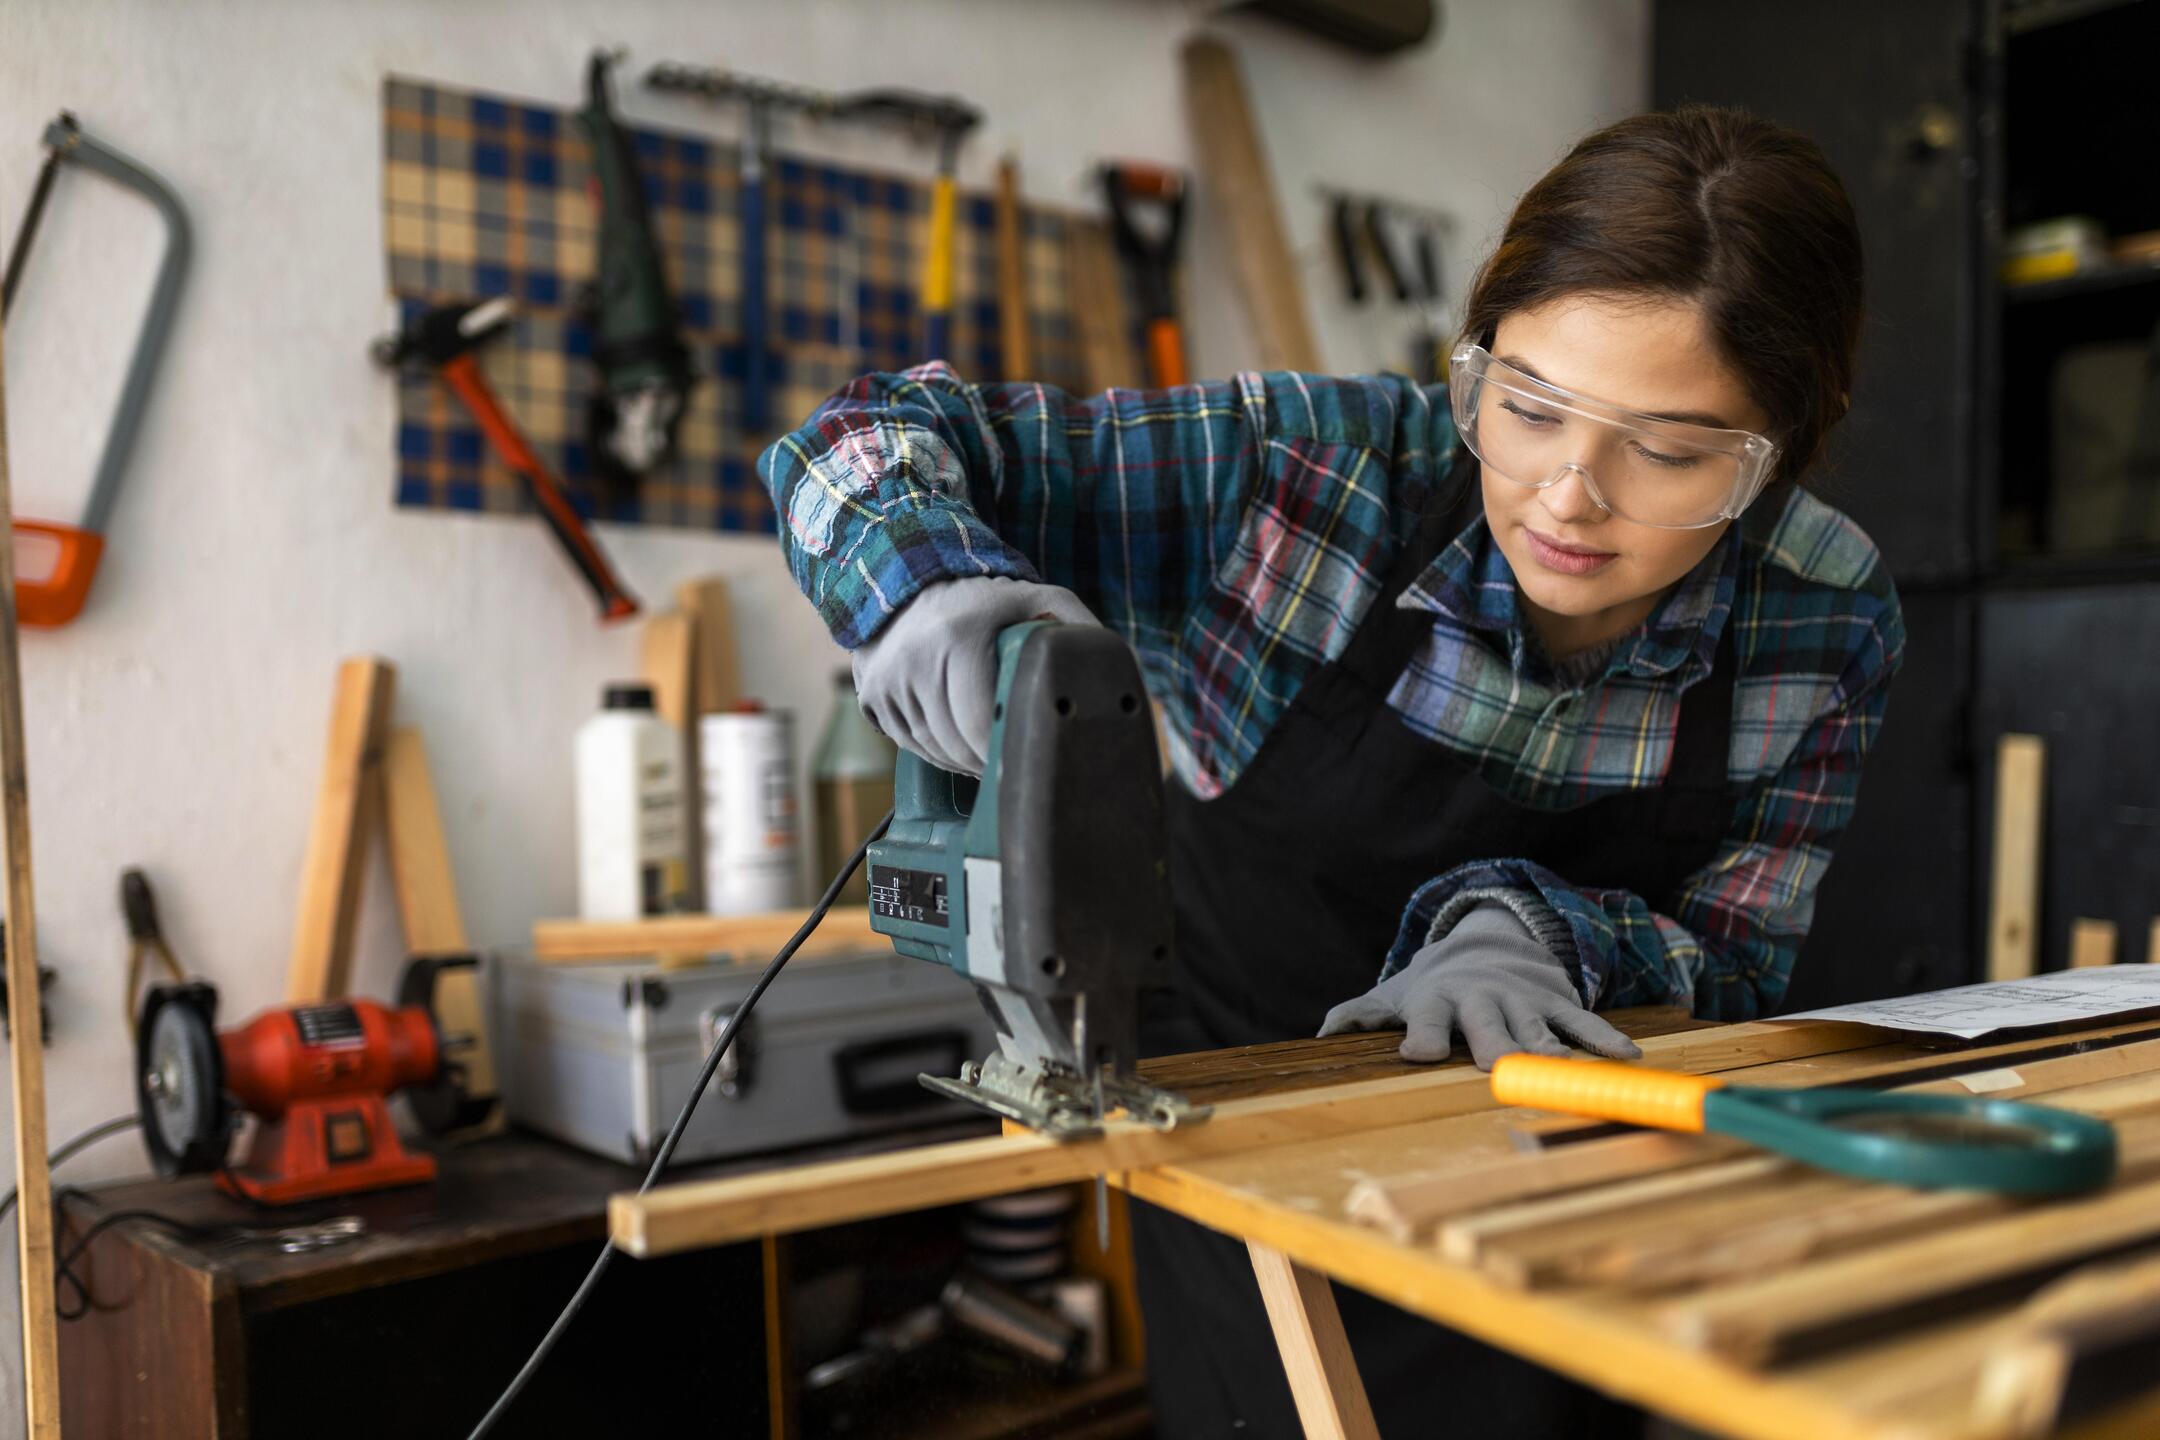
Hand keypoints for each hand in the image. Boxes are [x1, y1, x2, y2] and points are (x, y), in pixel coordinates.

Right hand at [851, 576, 1099, 775]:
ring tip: (988, 754)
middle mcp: (914, 661)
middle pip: (957, 744)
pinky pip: (909, 744)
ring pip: (933, 749)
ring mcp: (886, 682)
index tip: (1025, 756)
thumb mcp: (1033, 597)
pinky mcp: (870, 696)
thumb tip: (1110, 669)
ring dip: (963, 760)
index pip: (982, 723)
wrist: (906, 576)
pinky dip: (936, 751)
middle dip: (987, 761)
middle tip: (1012, 763)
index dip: (1006, 750)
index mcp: (957, 639)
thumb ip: (1074, 627)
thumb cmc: (981, 594)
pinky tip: (958, 744)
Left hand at [1318, 903, 1642, 1069]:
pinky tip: (1627, 1059)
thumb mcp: (1394, 996)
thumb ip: (1360, 1015)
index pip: (1428, 1021)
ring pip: (1537, 1027)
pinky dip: (1604, 1039)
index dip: (1423, 1037)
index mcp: (1439, 1002)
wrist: (1486, 945)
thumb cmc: (1433, 987)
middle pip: (1487, 1024)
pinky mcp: (1556, 1002)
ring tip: (1563, 1067)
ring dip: (1550, 1047)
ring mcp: (1523, 1000)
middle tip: (1497, 1068)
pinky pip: (1583, 1022)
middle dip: (1493, 1045)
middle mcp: (1482, 999)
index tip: (1416, 1054)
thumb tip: (1321, 1033)